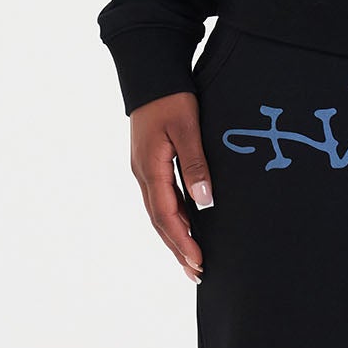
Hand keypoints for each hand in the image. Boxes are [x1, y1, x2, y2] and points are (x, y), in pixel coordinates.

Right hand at [130, 89, 213, 281]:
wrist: (150, 74)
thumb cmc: (171, 98)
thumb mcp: (187, 128)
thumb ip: (196, 164)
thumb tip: (204, 201)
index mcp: (150, 169)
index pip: (167, 216)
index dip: (183, 242)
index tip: (199, 263)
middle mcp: (143, 174)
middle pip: (160, 222)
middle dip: (178, 249)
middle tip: (197, 273)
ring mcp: (144, 170)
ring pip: (159, 213)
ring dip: (175, 237)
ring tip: (191, 260)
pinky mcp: (150, 164)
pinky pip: (161, 200)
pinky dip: (173, 219)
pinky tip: (186, 227)